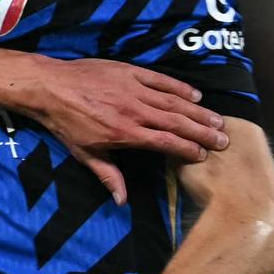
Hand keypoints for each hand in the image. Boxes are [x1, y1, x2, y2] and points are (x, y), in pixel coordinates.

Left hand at [0, 58, 229, 203]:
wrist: (50, 88)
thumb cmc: (66, 123)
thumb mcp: (85, 154)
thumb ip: (108, 175)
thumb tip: (122, 201)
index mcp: (125, 133)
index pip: (165, 142)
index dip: (186, 149)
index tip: (203, 155)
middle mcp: (135, 111)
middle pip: (176, 122)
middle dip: (202, 132)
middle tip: (223, 139)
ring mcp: (134, 90)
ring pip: (174, 102)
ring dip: (198, 112)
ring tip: (217, 120)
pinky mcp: (130, 72)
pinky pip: (161, 80)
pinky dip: (179, 88)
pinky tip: (195, 95)